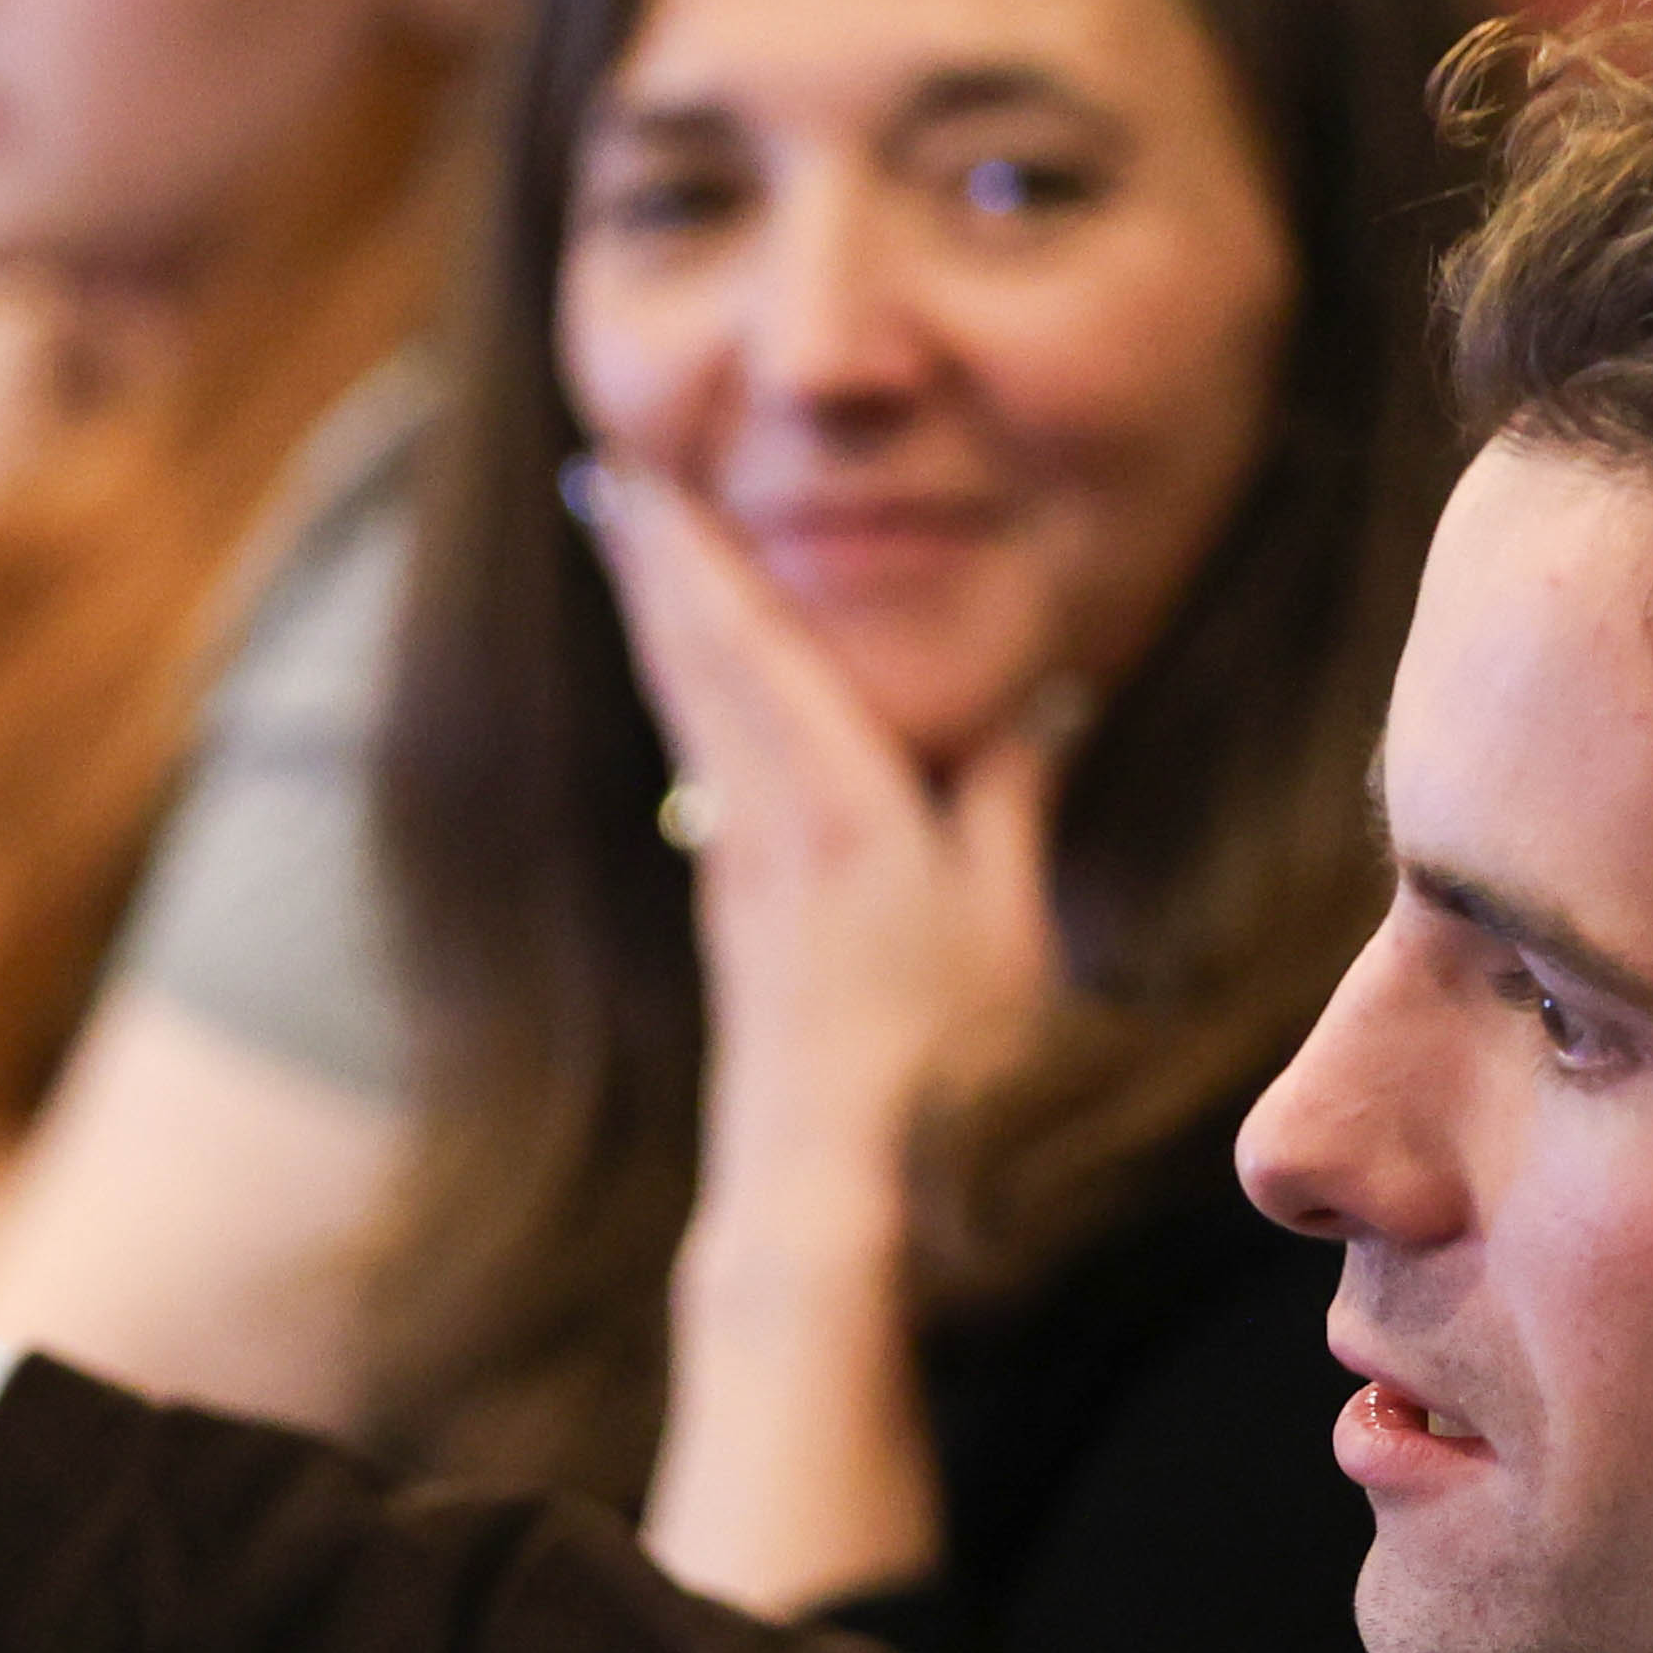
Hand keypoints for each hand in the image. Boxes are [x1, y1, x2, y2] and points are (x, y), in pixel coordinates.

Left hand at [584, 460, 1061, 1156]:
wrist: (824, 1175)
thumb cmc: (939, 1060)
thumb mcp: (1007, 923)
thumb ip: (1012, 803)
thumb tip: (1046, 706)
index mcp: (834, 806)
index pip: (751, 650)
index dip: (695, 559)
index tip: (641, 479)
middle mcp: (765, 823)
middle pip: (694, 664)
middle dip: (653, 564)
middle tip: (605, 477)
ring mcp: (736, 869)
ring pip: (689, 714)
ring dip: (660, 622)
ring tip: (634, 550)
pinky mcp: (731, 913)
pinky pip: (704, 769)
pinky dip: (689, 698)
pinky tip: (689, 688)